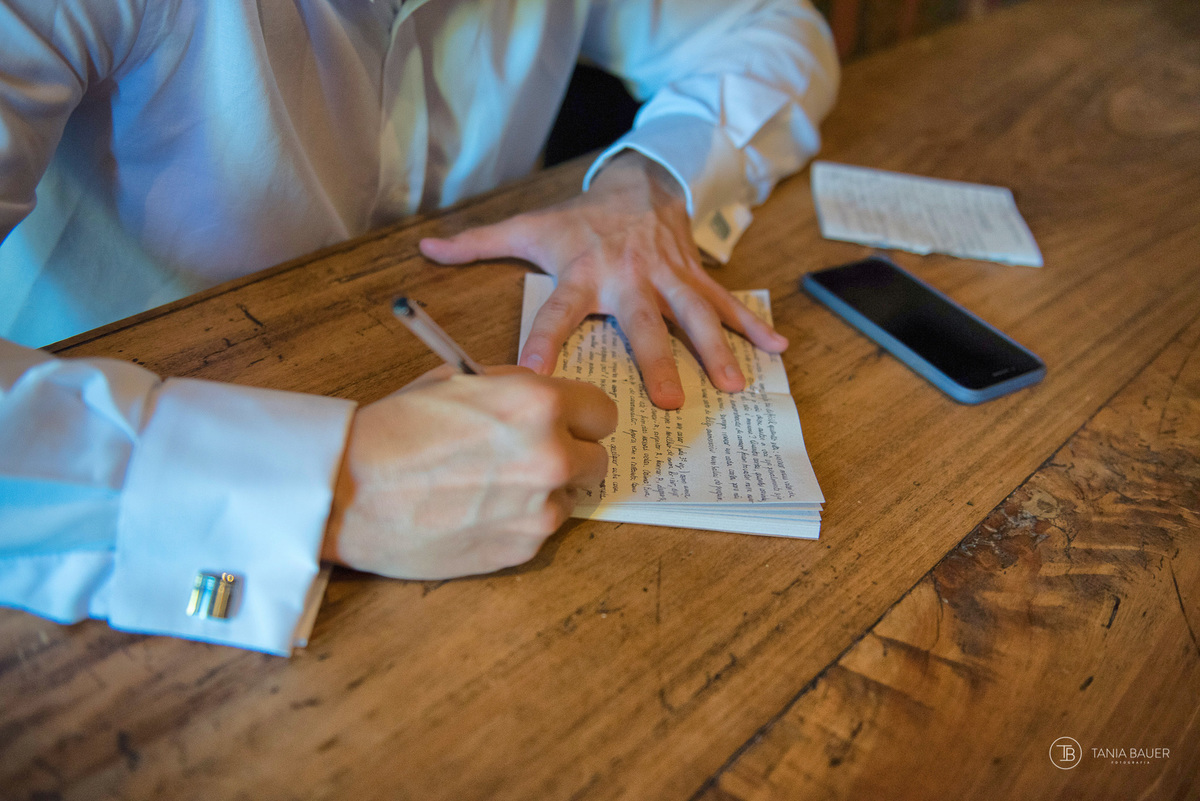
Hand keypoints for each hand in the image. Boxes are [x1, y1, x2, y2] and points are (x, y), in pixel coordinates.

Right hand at [321, 367, 616, 578]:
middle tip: (529, 455)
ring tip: (494, 485)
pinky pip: (542, 529)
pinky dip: (521, 521)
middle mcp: (551, 457)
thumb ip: (515, 388)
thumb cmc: (394, 430)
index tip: (565, 423)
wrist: (348, 492)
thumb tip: (547, 399)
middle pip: (597, 459)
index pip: (604, 412)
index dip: (580, 417)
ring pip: (571, 497)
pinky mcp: (522, 549)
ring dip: (547, 490)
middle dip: (571, 454)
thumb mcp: (458, 381)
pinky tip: (479, 511)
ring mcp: (540, 509)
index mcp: (538, 404)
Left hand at [419, 152, 787, 409]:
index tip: (529, 374)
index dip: (542, 339)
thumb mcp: (529, 227)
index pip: (557, 309)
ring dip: (716, 348)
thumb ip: (479, 244)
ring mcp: (669, 277)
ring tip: (735, 383)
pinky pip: (727, 301)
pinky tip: (778, 348)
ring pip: (695, 314)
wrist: (639, 183)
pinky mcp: (696, 276)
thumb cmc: (580, 219)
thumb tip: (424, 251)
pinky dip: (754, 324)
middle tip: (666, 399)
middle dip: (655, 358)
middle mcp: (629, 276)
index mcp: (583, 271)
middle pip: (642, 320)